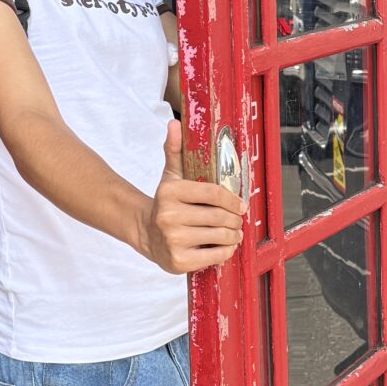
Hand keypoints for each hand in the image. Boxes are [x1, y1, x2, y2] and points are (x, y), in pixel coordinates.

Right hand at [140, 121, 244, 273]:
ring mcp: (173, 240)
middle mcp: (168, 216)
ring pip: (220, 236)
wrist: (146, 234)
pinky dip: (225, 251)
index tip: (240, 204)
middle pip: (219, 217)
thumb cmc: (166, 203)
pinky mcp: (179, 261)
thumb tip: (174, 124)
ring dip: (233, 235)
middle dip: (235, 219)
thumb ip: (175, 150)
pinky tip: (224, 246)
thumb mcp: (170, 175)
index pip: (213, 193)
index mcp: (170, 192)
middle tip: (237, 220)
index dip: (232, 199)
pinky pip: (215, 256)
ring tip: (233, 232)